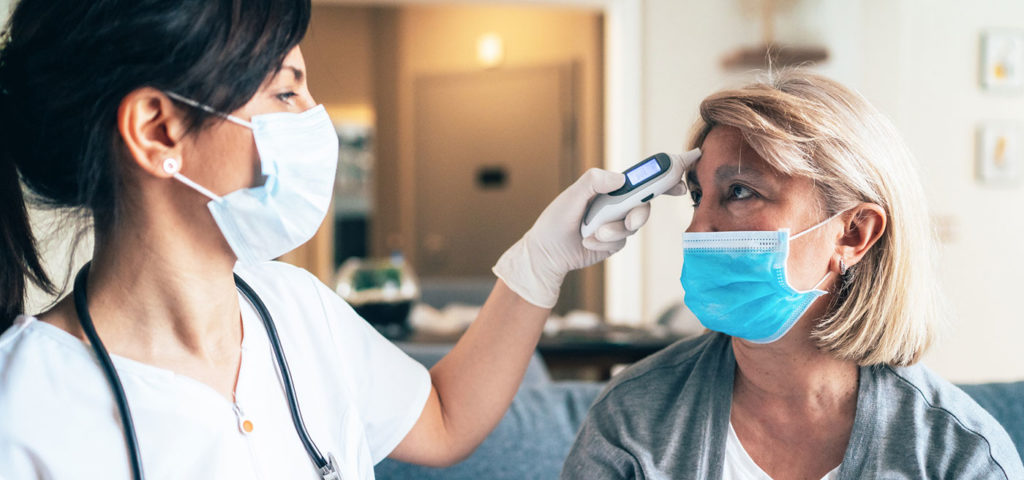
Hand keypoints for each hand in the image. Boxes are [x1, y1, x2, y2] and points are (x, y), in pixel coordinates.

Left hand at [492, 168, 652, 308]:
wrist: (547, 253)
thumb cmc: (556, 220)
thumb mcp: (571, 196)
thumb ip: (593, 182)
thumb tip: (620, 178)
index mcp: (609, 188)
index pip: (640, 179)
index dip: (663, 177)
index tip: (679, 180)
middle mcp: (617, 203)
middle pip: (644, 203)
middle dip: (640, 212)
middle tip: (630, 219)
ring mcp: (617, 223)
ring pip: (633, 224)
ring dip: (614, 230)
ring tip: (593, 233)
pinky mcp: (615, 242)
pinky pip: (623, 241)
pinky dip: (606, 242)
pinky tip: (588, 241)